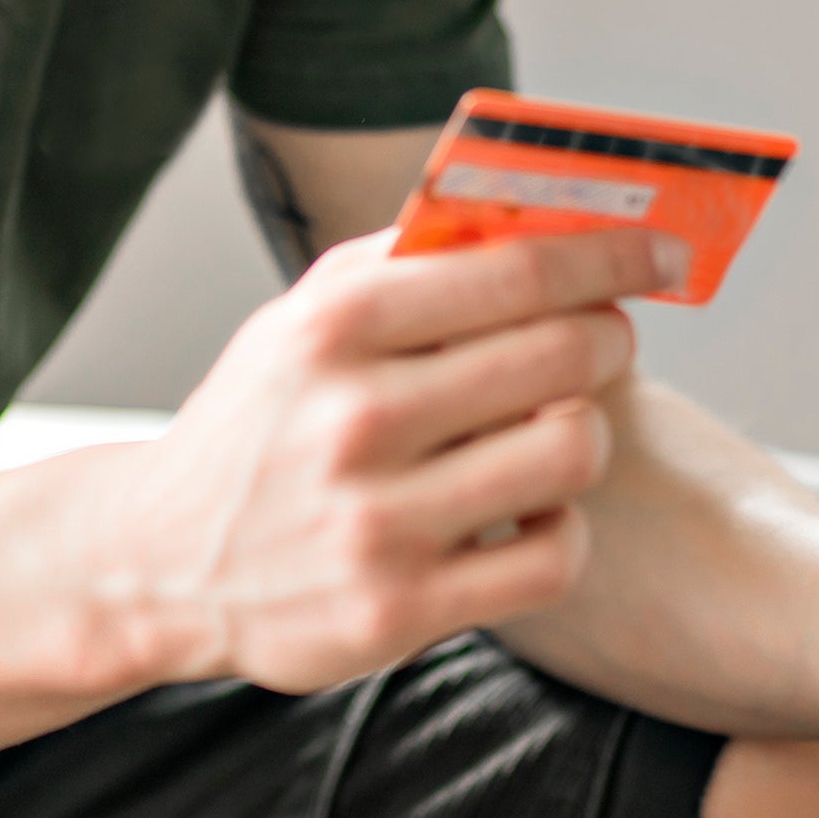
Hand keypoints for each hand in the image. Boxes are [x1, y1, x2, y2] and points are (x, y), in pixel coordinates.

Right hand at [105, 224, 681, 693]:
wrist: (157, 561)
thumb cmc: (257, 424)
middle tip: (603, 342)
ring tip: (554, 431)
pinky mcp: (398, 611)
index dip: (612, 256)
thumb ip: (407, 262)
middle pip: (564, 357)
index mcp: (335, 327)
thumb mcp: (303, 320)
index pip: (518, 270)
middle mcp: (355, 419)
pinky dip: (560, 530)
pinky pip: (550, 557)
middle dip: (606, 340)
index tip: (661, 250)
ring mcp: (377, 522)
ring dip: (584, 435)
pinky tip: (528, 513)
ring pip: (571, 454)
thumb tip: (531, 206)